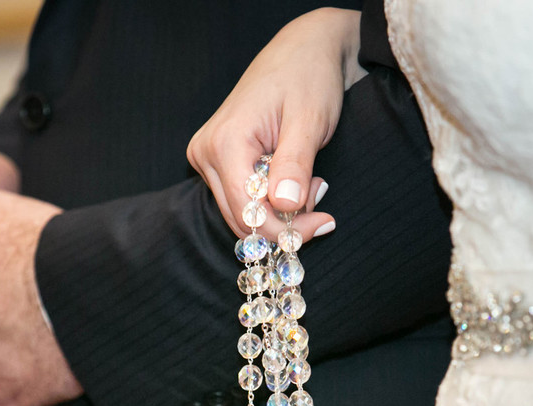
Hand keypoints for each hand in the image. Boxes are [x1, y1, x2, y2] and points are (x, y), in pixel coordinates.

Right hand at [187, 8, 365, 241]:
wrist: (303, 50)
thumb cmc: (308, 77)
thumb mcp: (309, 120)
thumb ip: (295, 163)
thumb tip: (286, 205)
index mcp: (225, 142)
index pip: (249, 212)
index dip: (286, 229)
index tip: (325, 221)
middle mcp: (206, 152)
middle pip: (243, 219)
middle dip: (286, 221)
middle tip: (320, 194)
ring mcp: (208, 157)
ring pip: (243, 214)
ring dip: (281, 211)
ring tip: (310, 180)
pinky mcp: (217, 161)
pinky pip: (244, 199)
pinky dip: (273, 200)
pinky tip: (294, 177)